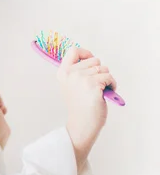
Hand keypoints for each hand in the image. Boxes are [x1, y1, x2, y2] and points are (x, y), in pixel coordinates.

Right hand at [57, 47, 116, 163]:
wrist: (81, 124)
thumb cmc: (80, 106)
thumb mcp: (71, 85)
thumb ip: (77, 71)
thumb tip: (90, 58)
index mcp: (63, 72)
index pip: (74, 50)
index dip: (86, 53)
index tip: (91, 62)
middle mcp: (70, 73)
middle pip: (94, 60)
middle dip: (100, 70)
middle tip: (96, 84)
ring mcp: (81, 79)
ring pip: (104, 68)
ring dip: (107, 79)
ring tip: (100, 91)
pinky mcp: (93, 85)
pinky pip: (109, 77)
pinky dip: (112, 85)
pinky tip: (105, 94)